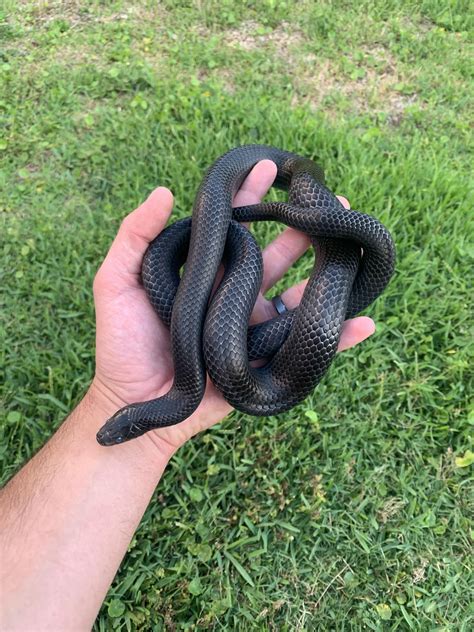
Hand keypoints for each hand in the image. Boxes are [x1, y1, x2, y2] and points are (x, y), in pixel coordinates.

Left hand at [91, 161, 374, 454]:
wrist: (139, 404)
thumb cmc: (122, 346)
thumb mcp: (116, 285)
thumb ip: (133, 239)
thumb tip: (163, 191)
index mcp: (205, 275)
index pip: (234, 228)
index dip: (251, 197)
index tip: (271, 168)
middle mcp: (233, 296)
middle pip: (275, 255)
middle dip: (301, 227)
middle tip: (329, 202)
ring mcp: (252, 327)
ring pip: (297, 293)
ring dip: (326, 270)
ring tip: (350, 246)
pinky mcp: (264, 359)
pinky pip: (303, 345)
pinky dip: (338, 336)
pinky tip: (364, 319)